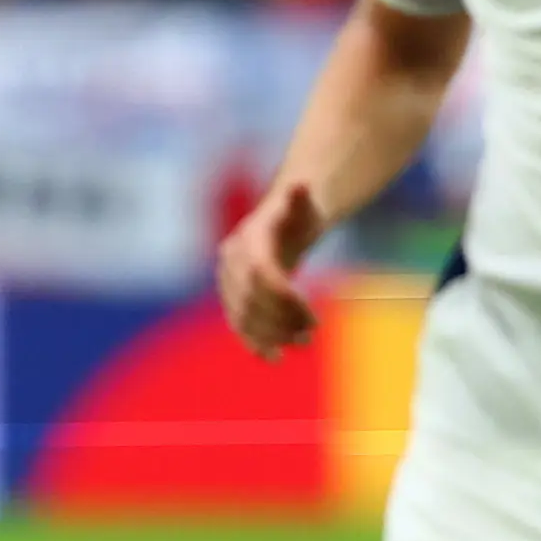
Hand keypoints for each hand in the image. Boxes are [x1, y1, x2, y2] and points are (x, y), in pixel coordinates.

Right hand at [218, 181, 324, 358]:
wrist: (282, 221)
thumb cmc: (298, 213)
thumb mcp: (305, 204)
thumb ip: (301, 198)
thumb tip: (301, 183)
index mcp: (250, 237)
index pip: (261, 272)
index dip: (283, 297)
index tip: (312, 316)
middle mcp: (232, 259)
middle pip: (250, 297)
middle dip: (282, 319)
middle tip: (312, 332)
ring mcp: (228, 279)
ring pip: (242, 314)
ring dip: (272, 334)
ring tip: (303, 342)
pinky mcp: (232, 295)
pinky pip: (237, 322)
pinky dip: (253, 342)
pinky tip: (273, 357)